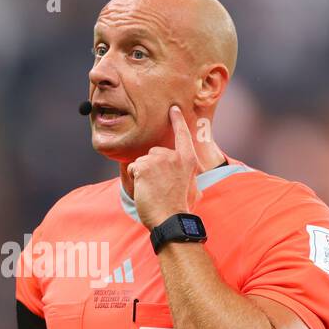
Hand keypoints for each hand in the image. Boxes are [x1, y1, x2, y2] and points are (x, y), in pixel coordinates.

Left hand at [127, 105, 199, 228]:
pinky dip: (135, 178)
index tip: (173, 109)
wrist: (170, 219)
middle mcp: (173, 156)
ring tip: (152, 190)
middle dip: (152, 166)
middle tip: (159, 187)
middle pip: (154, 152)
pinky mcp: (144, 166)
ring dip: (143, 174)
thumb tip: (195, 186)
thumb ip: (190, 179)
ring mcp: (158, 160)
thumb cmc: (181, 208)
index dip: (177, 121)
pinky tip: (145, 189)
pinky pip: (133, 167)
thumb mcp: (194, 190)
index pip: (182, 135)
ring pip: (142, 160)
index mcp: (188, 160)